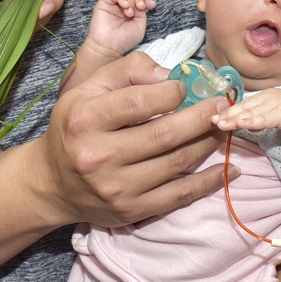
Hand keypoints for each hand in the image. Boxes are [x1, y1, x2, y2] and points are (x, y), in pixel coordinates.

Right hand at [34, 52, 235, 227]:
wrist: (51, 182)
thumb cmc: (76, 127)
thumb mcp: (88, 88)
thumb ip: (128, 71)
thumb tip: (171, 75)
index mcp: (86, 120)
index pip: (140, 102)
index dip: (172, 92)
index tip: (186, 88)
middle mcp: (98, 156)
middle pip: (165, 134)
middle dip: (202, 117)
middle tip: (222, 105)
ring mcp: (116, 188)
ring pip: (177, 163)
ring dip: (208, 143)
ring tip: (222, 127)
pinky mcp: (132, 211)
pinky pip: (179, 196)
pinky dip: (209, 182)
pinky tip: (228, 169)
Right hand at [85, 0, 156, 57]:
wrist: (109, 47)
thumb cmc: (123, 40)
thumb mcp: (139, 27)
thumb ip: (142, 14)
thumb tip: (145, 4)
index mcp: (132, 13)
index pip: (140, 1)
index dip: (146, 0)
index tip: (151, 5)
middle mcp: (123, 8)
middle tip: (141, 7)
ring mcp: (113, 5)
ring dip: (131, 1)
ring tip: (129, 13)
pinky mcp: (104, 3)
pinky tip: (125, 5)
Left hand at [212, 88, 280, 133]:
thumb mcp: (275, 112)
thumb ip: (259, 116)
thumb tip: (243, 122)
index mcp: (264, 95)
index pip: (243, 104)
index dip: (228, 110)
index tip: (213, 116)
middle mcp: (267, 97)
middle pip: (243, 107)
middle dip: (226, 114)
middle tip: (211, 120)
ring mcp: (274, 104)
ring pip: (250, 113)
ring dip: (234, 118)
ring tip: (220, 123)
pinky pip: (264, 119)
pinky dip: (251, 121)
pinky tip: (240, 124)